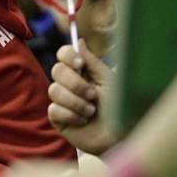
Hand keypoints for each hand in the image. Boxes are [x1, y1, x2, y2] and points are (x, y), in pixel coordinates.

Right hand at [48, 39, 117, 153]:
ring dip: (76, 102)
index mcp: (83, 72)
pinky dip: (71, 115)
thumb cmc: (121, 108)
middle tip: (93, 95)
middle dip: (76, 83)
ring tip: (91, 111)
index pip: (63, 54)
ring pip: (54, 90)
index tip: (79, 63)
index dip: (67, 55)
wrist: (122, 137)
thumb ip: (93, 61)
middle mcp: (70, 84)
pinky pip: (54, 109)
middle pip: (56, 70)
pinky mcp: (58, 118)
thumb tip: (79, 40)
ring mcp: (63, 101)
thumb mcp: (109, 81)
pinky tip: (83, 121)